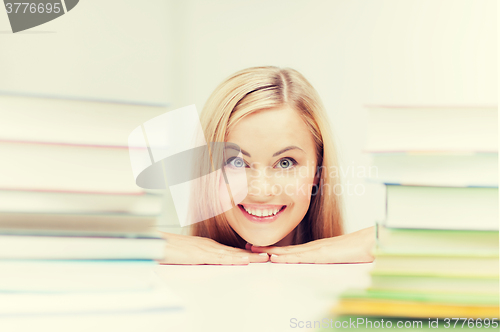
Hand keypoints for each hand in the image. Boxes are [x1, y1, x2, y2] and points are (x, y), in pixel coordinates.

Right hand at [157, 232, 268, 264]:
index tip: (259, 255)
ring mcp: (205, 249)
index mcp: (207, 245)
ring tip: (264, 258)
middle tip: (269, 256)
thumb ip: (199, 256)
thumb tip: (207, 260)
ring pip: (232, 254)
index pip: (231, 250)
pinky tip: (243, 260)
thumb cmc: (168, 249)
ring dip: (249, 257)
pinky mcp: (199, 254)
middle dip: (253, 254)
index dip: (246, 253)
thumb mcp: (187, 253)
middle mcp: (209, 245)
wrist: (155, 243)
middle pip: (235, 251)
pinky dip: (233, 259)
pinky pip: (220, 258)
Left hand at [248, 226, 375, 263]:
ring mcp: (319, 249)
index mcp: (318, 248)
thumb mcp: (341, 256)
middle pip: (287, 249)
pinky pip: (303, 256)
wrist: (375, 242)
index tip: (260, 250)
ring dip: (273, 253)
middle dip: (267, 249)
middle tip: (248, 247)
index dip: (276, 250)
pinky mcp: (325, 253)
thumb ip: (331, 258)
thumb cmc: (361, 249)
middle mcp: (315, 247)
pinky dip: (288, 257)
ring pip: (291, 252)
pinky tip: (277, 258)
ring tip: (256, 252)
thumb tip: (324, 261)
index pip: (292, 250)